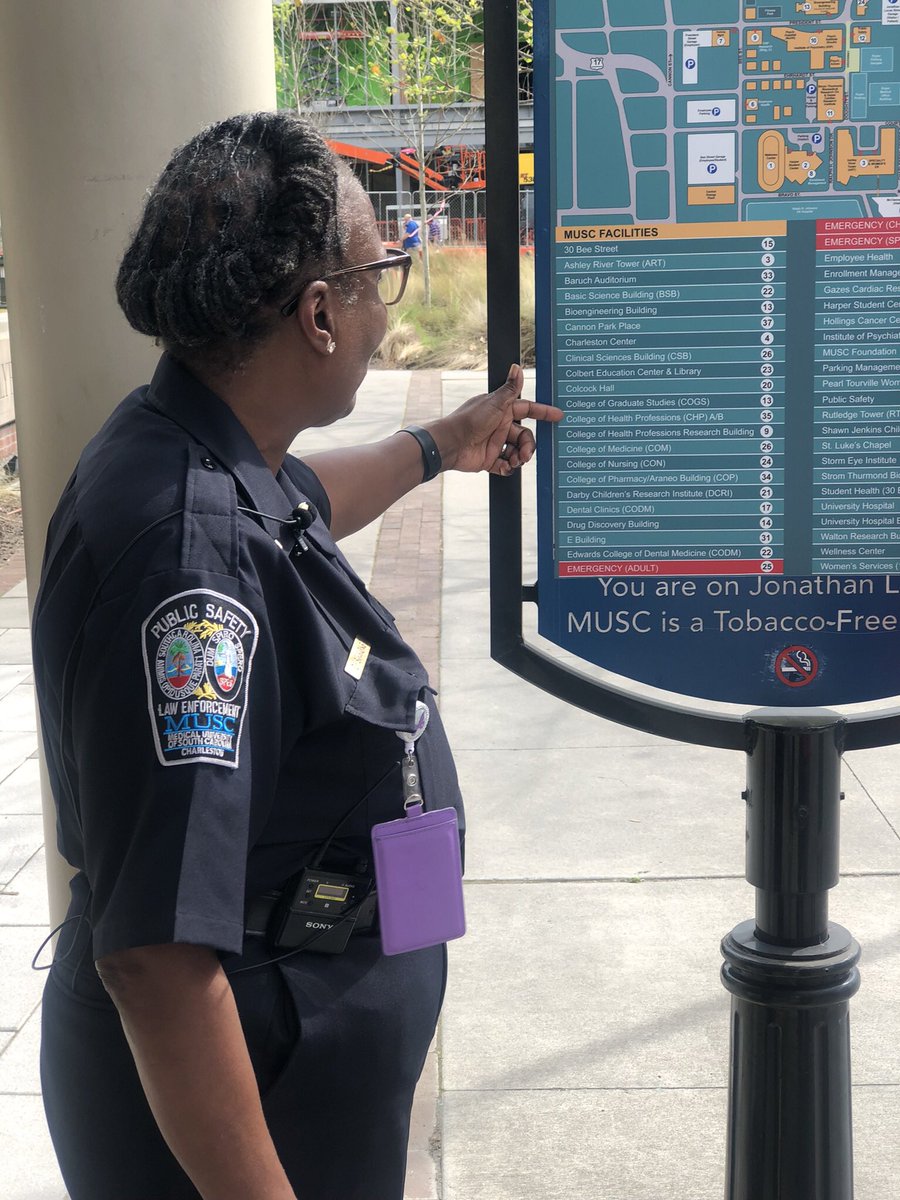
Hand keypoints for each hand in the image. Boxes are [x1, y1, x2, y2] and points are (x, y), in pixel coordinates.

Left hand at [437, 364, 562, 475]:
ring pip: (517, 452)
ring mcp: (495, 443)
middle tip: (526, 454)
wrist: (451, 443)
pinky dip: (508, 468)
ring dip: (520, 458)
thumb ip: (510, 389)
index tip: (558, 416)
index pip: (528, 409)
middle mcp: (500, 426)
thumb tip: (517, 367)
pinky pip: (505, 465)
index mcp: (503, 411)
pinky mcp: (489, 459)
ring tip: (516, 461)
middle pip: (525, 436)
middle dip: (529, 446)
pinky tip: (506, 467)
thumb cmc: (470, 420)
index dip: (543, 412)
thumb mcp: (494, 403)